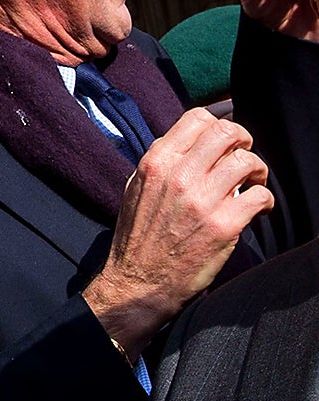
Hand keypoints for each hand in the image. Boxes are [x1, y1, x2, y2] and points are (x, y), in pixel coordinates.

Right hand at [82, 107, 273, 357]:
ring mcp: (202, 200)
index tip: (223, 143)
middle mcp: (179, 175)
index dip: (218, 125)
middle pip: (228, 132)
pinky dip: (265, 200)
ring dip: (257, 171)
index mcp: (156, 162)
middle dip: (243, 141)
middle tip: (242, 158)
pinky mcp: (224, 225)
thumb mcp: (136, 188)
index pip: (197, 118)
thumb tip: (189, 142)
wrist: (139, 282)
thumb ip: (160, 162)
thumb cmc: (139, 236)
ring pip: (249, 161)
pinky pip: (261, 197)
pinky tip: (256, 209)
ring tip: (251, 185)